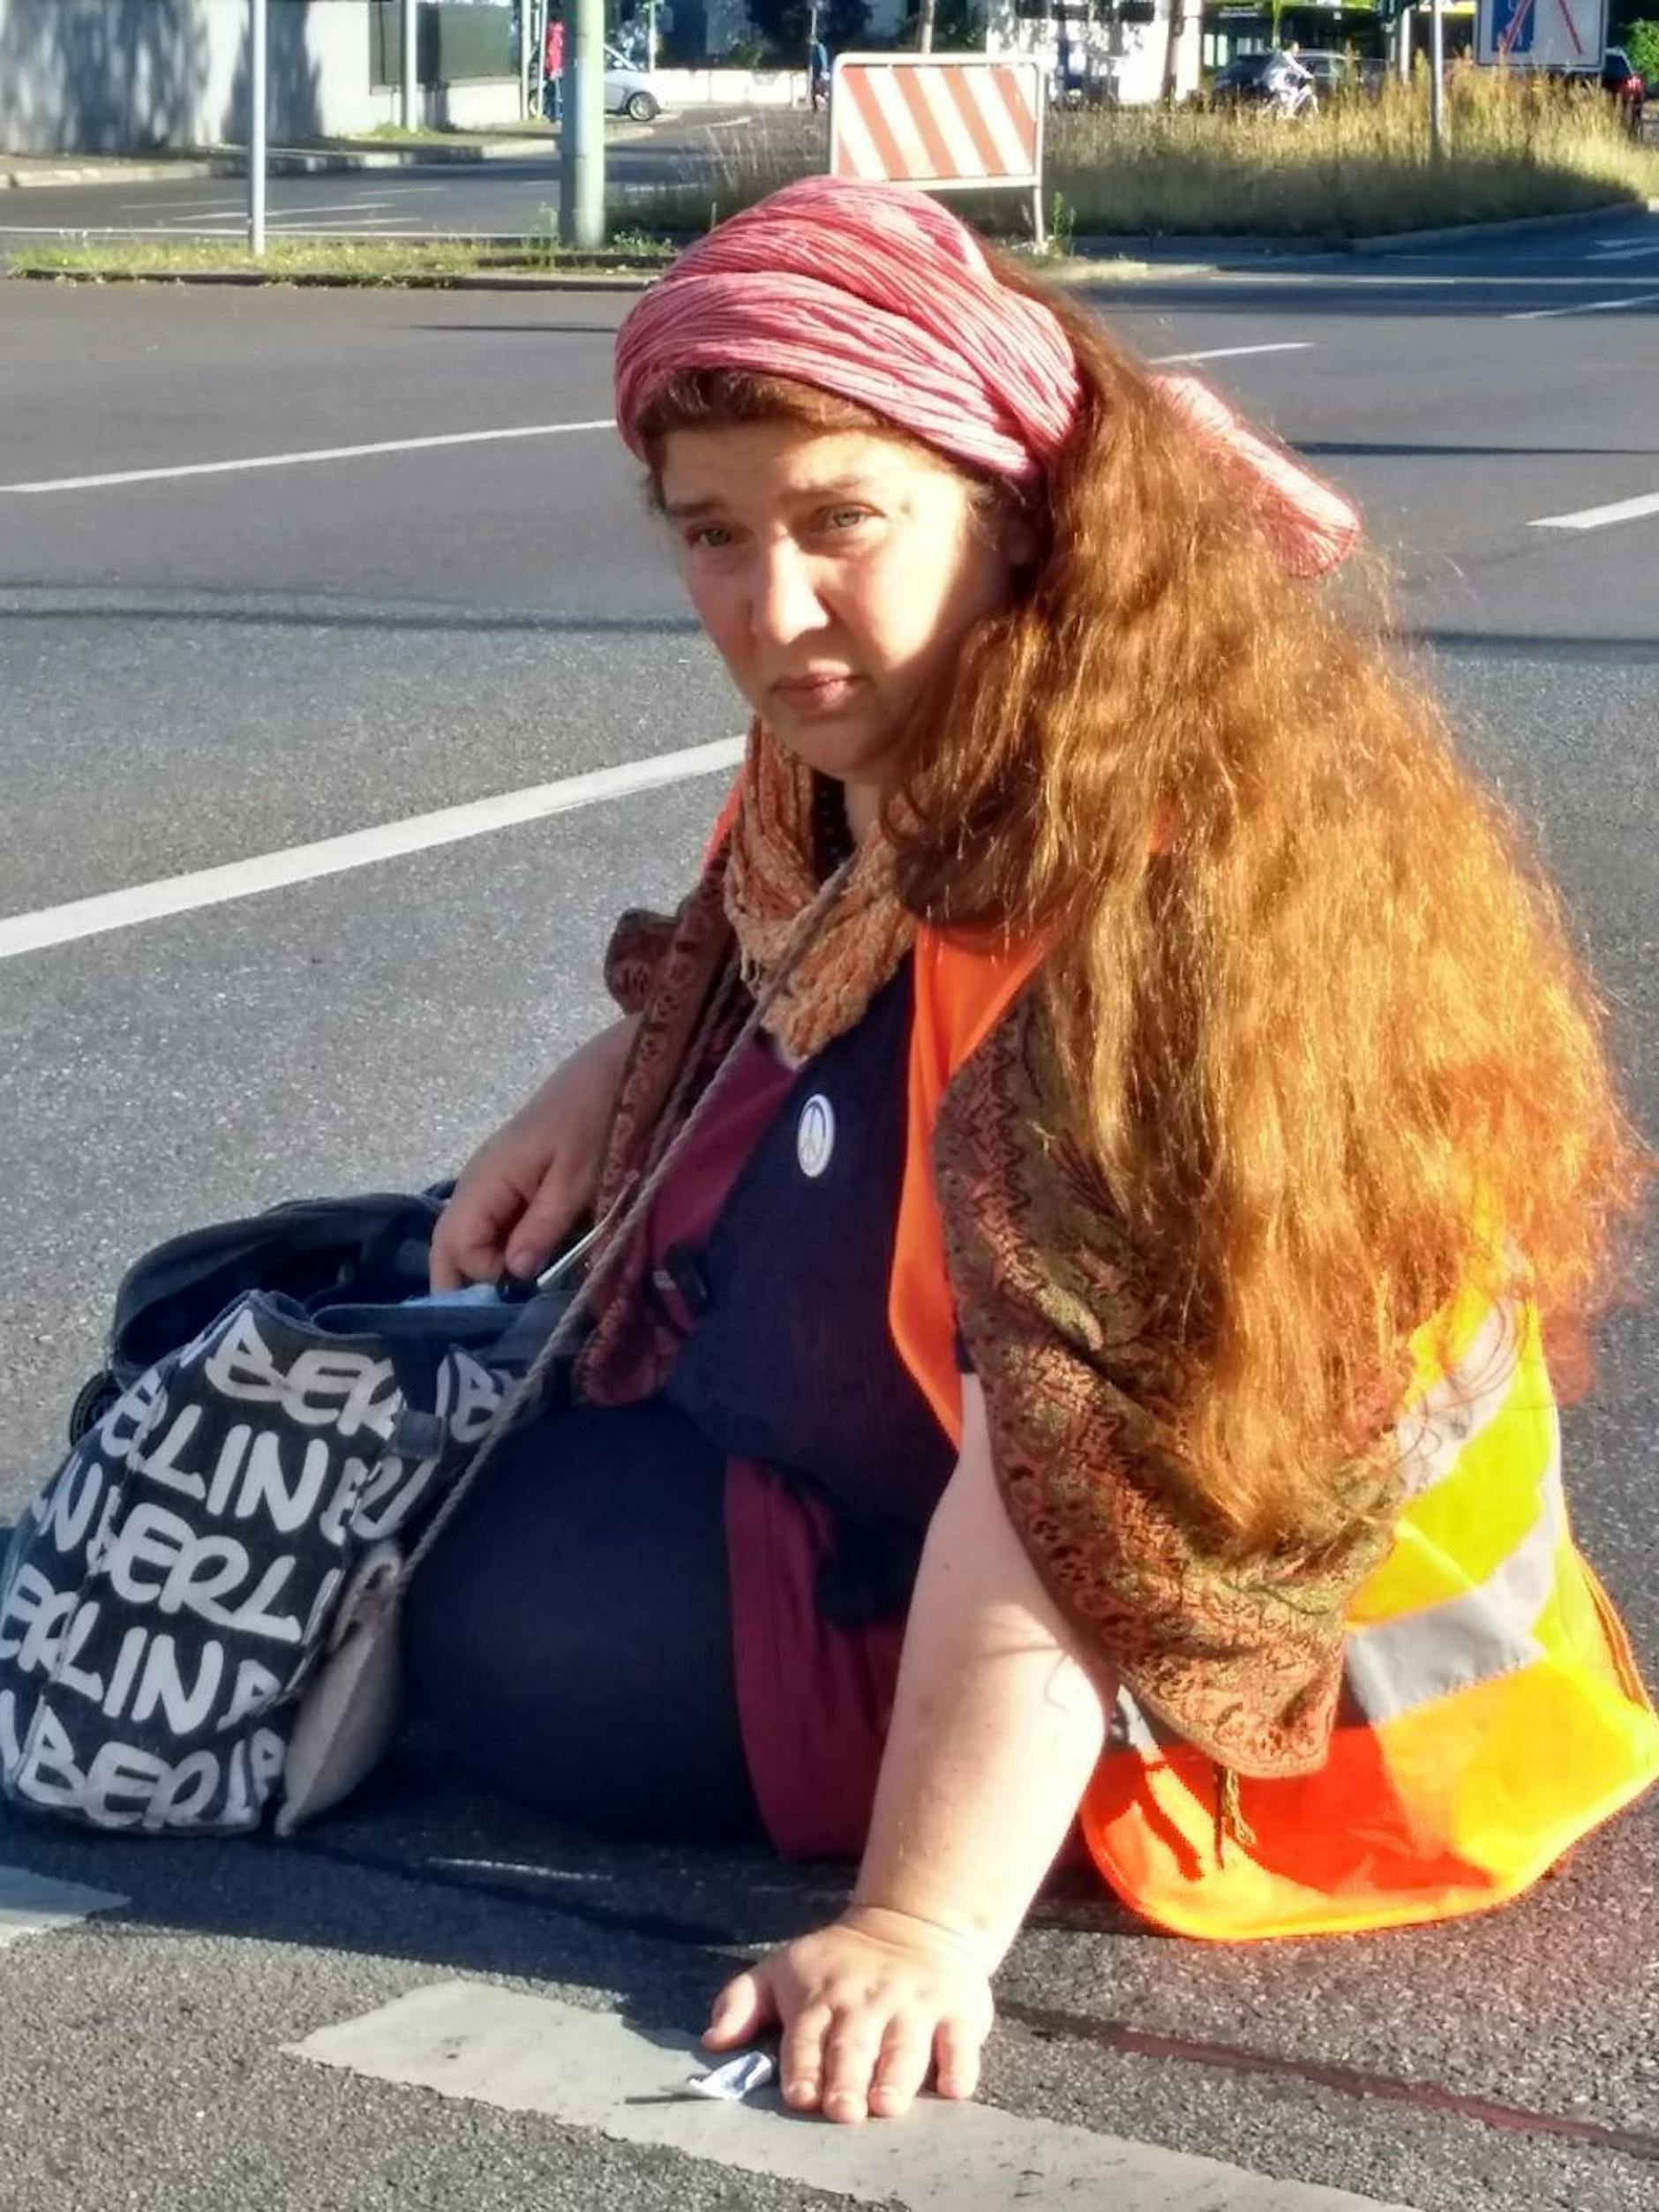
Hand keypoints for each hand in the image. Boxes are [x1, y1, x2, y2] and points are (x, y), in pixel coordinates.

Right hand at [429, 1016, 637, 1290]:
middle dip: (468, 1286)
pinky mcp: (513, 1182)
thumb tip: (512, 1276)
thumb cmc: (597, 1119)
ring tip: (516, 1304)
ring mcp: (492, 1182)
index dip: (484, 1278)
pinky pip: (493, 1225)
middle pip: (450, 1247)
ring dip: (487, 1272)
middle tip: (504, 1320)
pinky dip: (504, 1252)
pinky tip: (529, 1270)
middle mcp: (477, 1182)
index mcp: (486, 1179)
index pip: (456, 1247)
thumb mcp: (577, 1178)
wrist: (616, 1069)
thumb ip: (542, 1226)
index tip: (527, 1291)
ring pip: (470, 1239)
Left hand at [702, 1906, 993, 2124]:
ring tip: (886, 2104)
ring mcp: (914, 2005)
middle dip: (847, 2077)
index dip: (802, 2066)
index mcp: (821, 1997)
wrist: (915, 1921)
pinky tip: (954, 2086)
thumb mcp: (783, 1968)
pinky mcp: (957, 2011)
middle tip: (842, 2110)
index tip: (800, 2094)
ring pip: (905, 2045)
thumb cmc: (838, 1963)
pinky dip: (959, 2063)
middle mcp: (867, 2002)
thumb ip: (742, 2001)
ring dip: (896, 2074)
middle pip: (855, 2045)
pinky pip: (960, 2041)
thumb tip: (711, 2040)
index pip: (807, 2037)